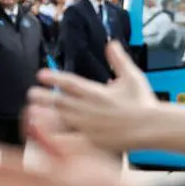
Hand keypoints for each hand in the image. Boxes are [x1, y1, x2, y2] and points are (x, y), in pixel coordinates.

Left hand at [28, 42, 157, 152]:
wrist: (153, 127)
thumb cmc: (143, 102)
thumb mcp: (132, 76)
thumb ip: (118, 60)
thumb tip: (111, 43)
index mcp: (97, 92)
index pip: (70, 82)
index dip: (54, 77)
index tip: (41, 74)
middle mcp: (90, 108)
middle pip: (61, 101)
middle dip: (44, 96)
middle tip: (31, 93)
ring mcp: (89, 126)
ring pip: (61, 119)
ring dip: (45, 114)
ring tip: (30, 111)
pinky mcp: (92, 141)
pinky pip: (69, 140)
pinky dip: (55, 136)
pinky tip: (43, 135)